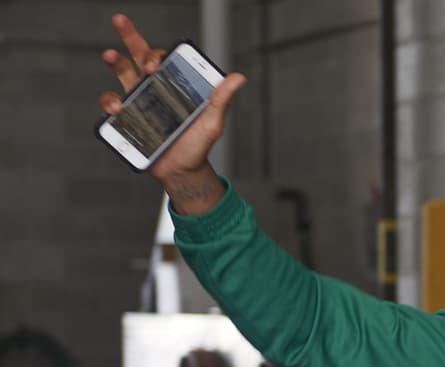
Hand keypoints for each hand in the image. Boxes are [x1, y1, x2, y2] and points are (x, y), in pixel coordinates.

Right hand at [98, 14, 244, 209]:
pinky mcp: (128, 117)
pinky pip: (113, 104)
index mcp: (175, 85)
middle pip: (140, 56)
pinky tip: (116, 108)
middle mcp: (156, 88)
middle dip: (129, 36)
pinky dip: (111, 102)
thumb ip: (221, 100)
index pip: (165, 60)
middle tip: (120, 20)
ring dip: (115, 61)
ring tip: (109, 55)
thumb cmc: (198, 146)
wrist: (182, 172)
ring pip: (123, 73)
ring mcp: (140, 101)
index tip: (155, 65)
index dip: (157, 55)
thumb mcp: (212, 122)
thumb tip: (238, 78)